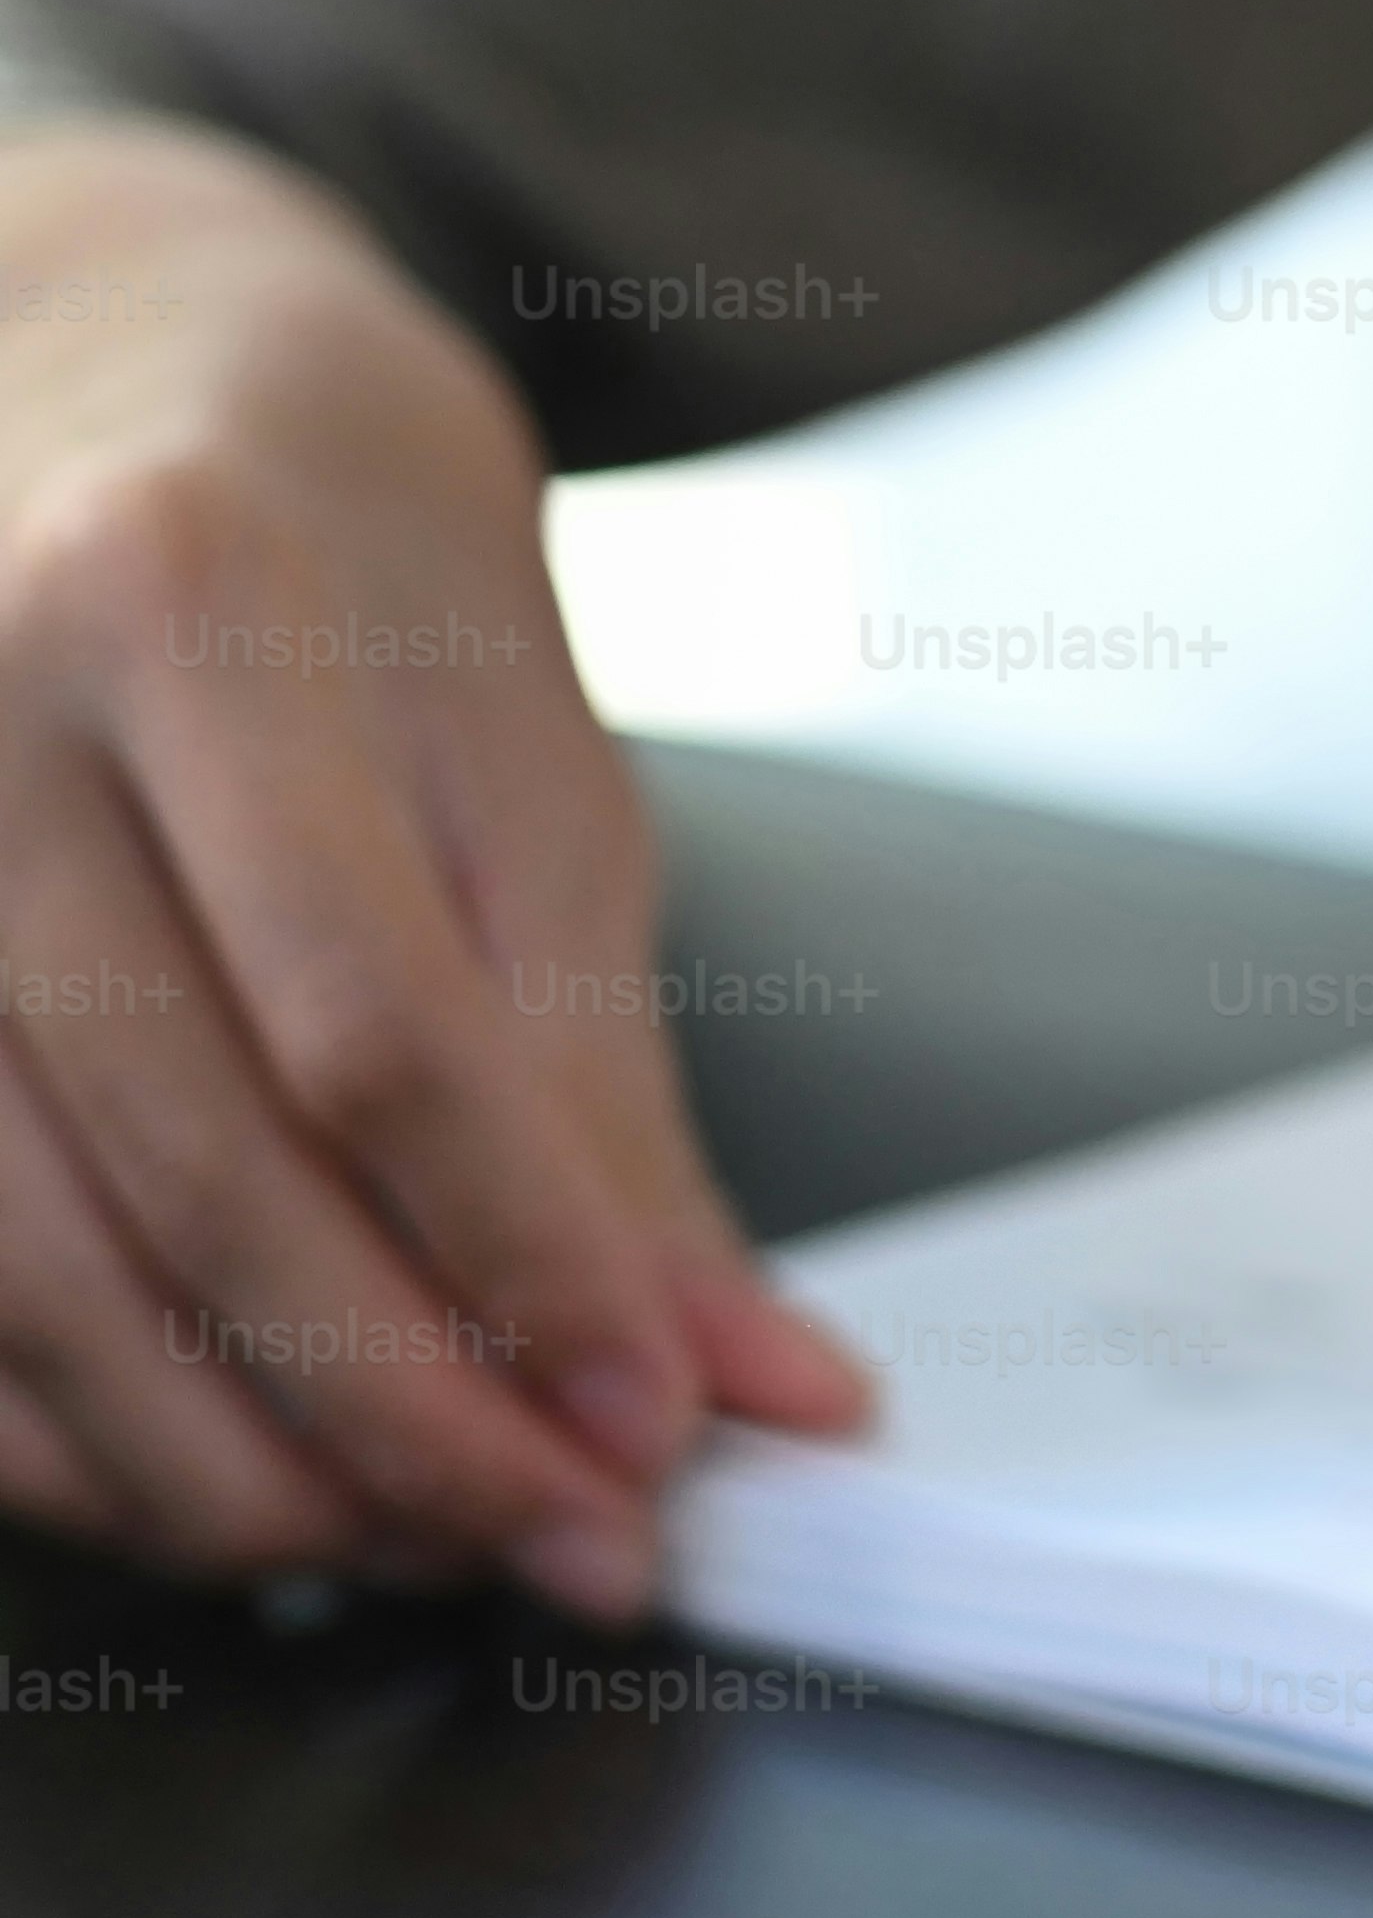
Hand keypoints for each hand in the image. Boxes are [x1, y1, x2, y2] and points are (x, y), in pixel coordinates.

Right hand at [0, 120, 870, 1612]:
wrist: (101, 374)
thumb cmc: (355, 576)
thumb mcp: (539, 781)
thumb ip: (616, 1096)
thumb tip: (754, 1381)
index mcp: (194, 616)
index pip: (373, 1025)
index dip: (526, 1263)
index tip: (664, 1431)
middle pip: (189, 1163)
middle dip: (400, 1406)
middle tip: (565, 1540)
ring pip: (18, 1251)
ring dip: (230, 1456)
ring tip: (420, 1542)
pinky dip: (62, 1425)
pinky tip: (216, 1489)